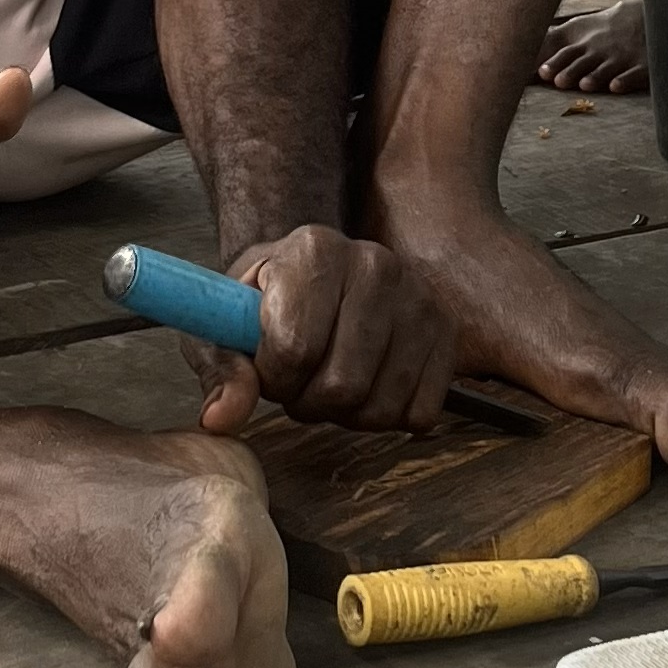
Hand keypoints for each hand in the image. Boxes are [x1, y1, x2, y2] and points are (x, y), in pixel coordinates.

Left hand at [185, 226, 455, 435]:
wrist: (320, 275)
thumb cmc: (269, 301)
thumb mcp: (226, 326)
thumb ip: (220, 370)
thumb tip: (221, 418)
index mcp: (314, 249)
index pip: (293, 348)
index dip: (272, 377)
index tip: (268, 365)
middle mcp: (376, 263)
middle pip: (341, 385)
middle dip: (309, 401)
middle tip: (299, 381)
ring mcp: (418, 297)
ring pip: (381, 406)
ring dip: (347, 415)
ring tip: (331, 379)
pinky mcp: (447, 332)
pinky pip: (419, 412)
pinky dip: (387, 416)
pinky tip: (368, 384)